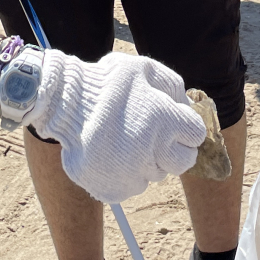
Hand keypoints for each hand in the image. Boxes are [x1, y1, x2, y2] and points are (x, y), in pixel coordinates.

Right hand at [28, 50, 207, 202]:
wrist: (64, 104)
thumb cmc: (107, 82)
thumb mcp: (144, 69)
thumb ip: (174, 87)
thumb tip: (188, 107)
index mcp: (165, 121)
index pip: (196, 134)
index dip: (184, 126)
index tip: (170, 121)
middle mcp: (153, 152)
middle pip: (183, 162)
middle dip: (174, 148)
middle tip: (153, 135)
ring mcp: (133, 175)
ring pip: (156, 174)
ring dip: (148, 160)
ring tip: (125, 140)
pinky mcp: (115, 190)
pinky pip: (132, 185)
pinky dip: (126, 174)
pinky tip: (112, 154)